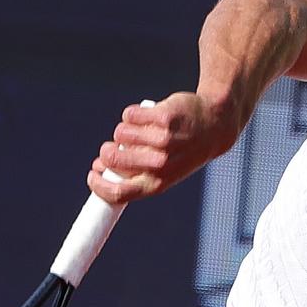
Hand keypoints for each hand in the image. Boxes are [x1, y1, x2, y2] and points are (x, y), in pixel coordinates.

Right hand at [87, 92, 238, 203]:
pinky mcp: (163, 117)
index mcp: (157, 184)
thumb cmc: (183, 152)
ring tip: (139, 131)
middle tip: (113, 148)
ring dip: (123, 131)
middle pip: (113, 160)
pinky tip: (145, 116)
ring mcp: (163, 140)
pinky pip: (130, 115)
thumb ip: (134, 175)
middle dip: (106, 152)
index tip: (93, 173)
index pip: (118, 192)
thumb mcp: (164, 173)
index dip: (98, 185)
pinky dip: (133, 114)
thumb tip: (99, 169)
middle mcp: (161, 165)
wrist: (213, 126)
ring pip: (120, 134)